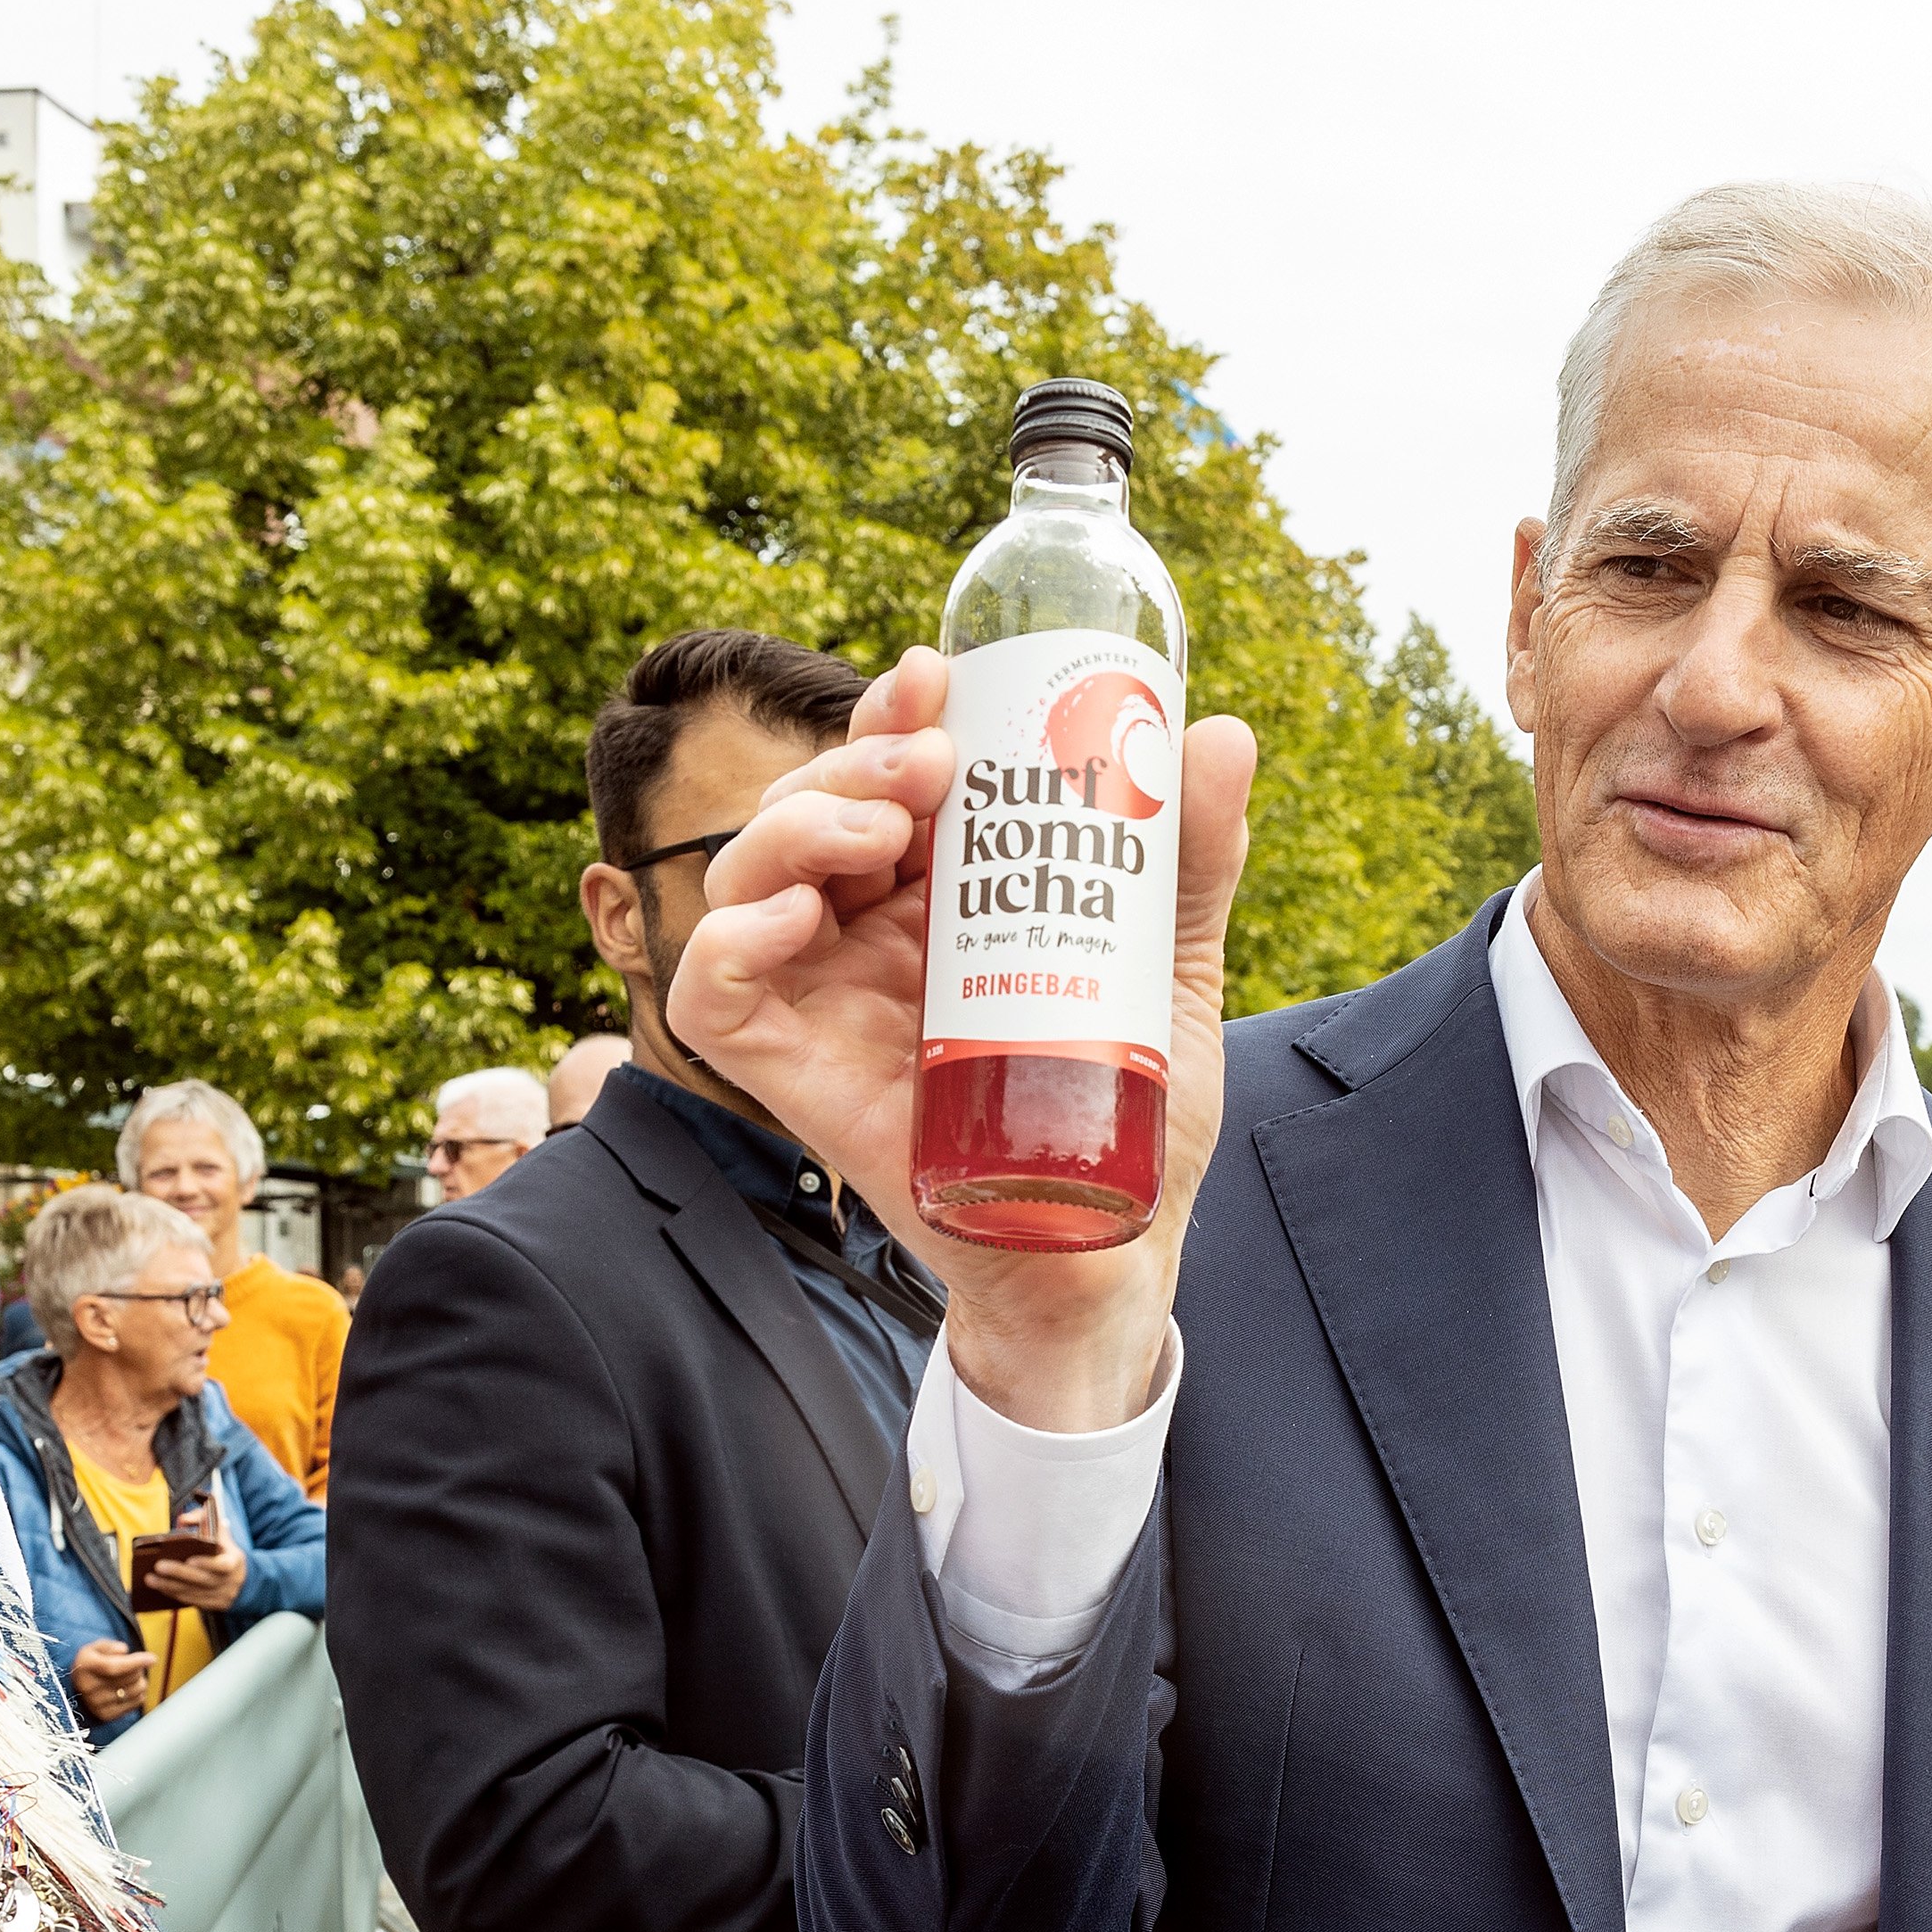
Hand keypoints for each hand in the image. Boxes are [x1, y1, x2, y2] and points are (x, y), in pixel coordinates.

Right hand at [71, 1638, 154, 1722]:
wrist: (77, 1686)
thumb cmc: (92, 1662)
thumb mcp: (97, 1647)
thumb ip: (111, 1646)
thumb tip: (124, 1651)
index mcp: (85, 1666)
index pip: (114, 1667)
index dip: (136, 1662)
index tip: (153, 1659)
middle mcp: (88, 1687)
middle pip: (130, 1677)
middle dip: (138, 1667)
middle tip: (132, 1665)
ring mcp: (96, 1703)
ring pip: (137, 1690)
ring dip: (140, 1680)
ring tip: (130, 1677)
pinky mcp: (106, 1715)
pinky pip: (137, 1702)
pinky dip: (139, 1693)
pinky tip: (128, 1689)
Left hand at [143, 1503, 249, 1609]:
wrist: (242, 1579)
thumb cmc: (224, 1550)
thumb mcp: (221, 1533)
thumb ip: (204, 1520)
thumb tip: (184, 1520)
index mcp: (234, 1561)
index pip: (223, 1565)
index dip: (207, 1563)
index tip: (190, 1559)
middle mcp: (230, 1581)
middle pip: (203, 1580)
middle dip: (179, 1573)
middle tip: (158, 1566)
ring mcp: (222, 1596)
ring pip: (194, 1593)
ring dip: (170, 1586)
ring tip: (150, 1578)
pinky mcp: (213, 1606)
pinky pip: (192, 1601)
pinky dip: (174, 1594)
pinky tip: (160, 1587)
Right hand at [667, 644, 1259, 1434]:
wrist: (1106, 1253)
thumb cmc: (1132, 1117)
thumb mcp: (1172, 974)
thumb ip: (1186, 863)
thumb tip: (1220, 733)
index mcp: (943, 892)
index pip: (889, 775)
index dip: (892, 714)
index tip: (936, 678)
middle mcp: (869, 930)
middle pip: (814, 804)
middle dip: (856, 758)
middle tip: (932, 765)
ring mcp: (822, 994)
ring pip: (750, 871)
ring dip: (797, 824)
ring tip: (882, 833)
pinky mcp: (788, 1068)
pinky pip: (710, 988)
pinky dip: (729, 937)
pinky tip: (793, 917)